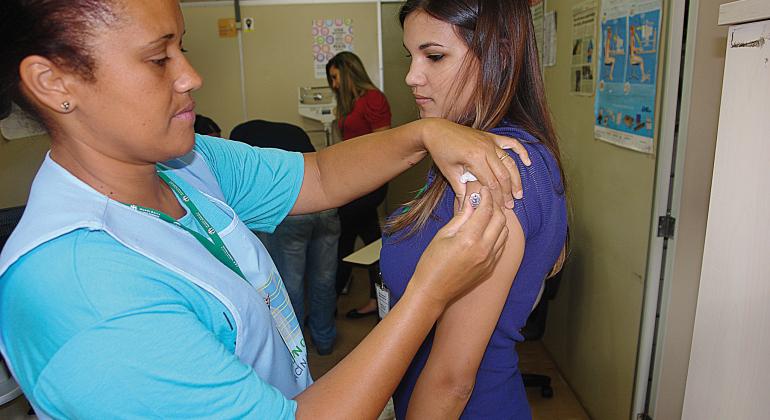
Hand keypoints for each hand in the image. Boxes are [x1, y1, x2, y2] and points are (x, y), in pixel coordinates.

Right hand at [409, 187, 508, 306]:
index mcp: (469, 239)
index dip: (486, 196)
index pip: (486, 210)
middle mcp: (484, 249)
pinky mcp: (490, 268)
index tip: (483, 190)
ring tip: (487, 214)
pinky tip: (487, 230)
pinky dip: (498, 234)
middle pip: (500, 219)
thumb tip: (472, 202)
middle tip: (486, 200)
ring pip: (505, 233)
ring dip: (498, 220)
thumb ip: (461, 217)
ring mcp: (489, 260)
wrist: (433, 291)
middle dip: (495, 206)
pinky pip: (501, 246)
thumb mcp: (443, 235)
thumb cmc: (431, 263)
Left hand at [419, 118, 530, 208]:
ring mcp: (490, 141)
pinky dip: (521, 151)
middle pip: (503, 175)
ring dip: (516, 178)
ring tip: (519, 193)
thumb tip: (466, 208)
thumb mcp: (449, 172)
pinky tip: (528, 161)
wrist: (437, 131)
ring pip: (510, 162)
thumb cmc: (441, 152)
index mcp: (474, 158)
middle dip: (508, 192)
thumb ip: (460, 190)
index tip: (500, 209)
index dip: (497, 198)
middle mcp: (486, 149)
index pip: (492, 183)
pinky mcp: (491, 137)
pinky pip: (511, 143)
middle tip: (511, 206)